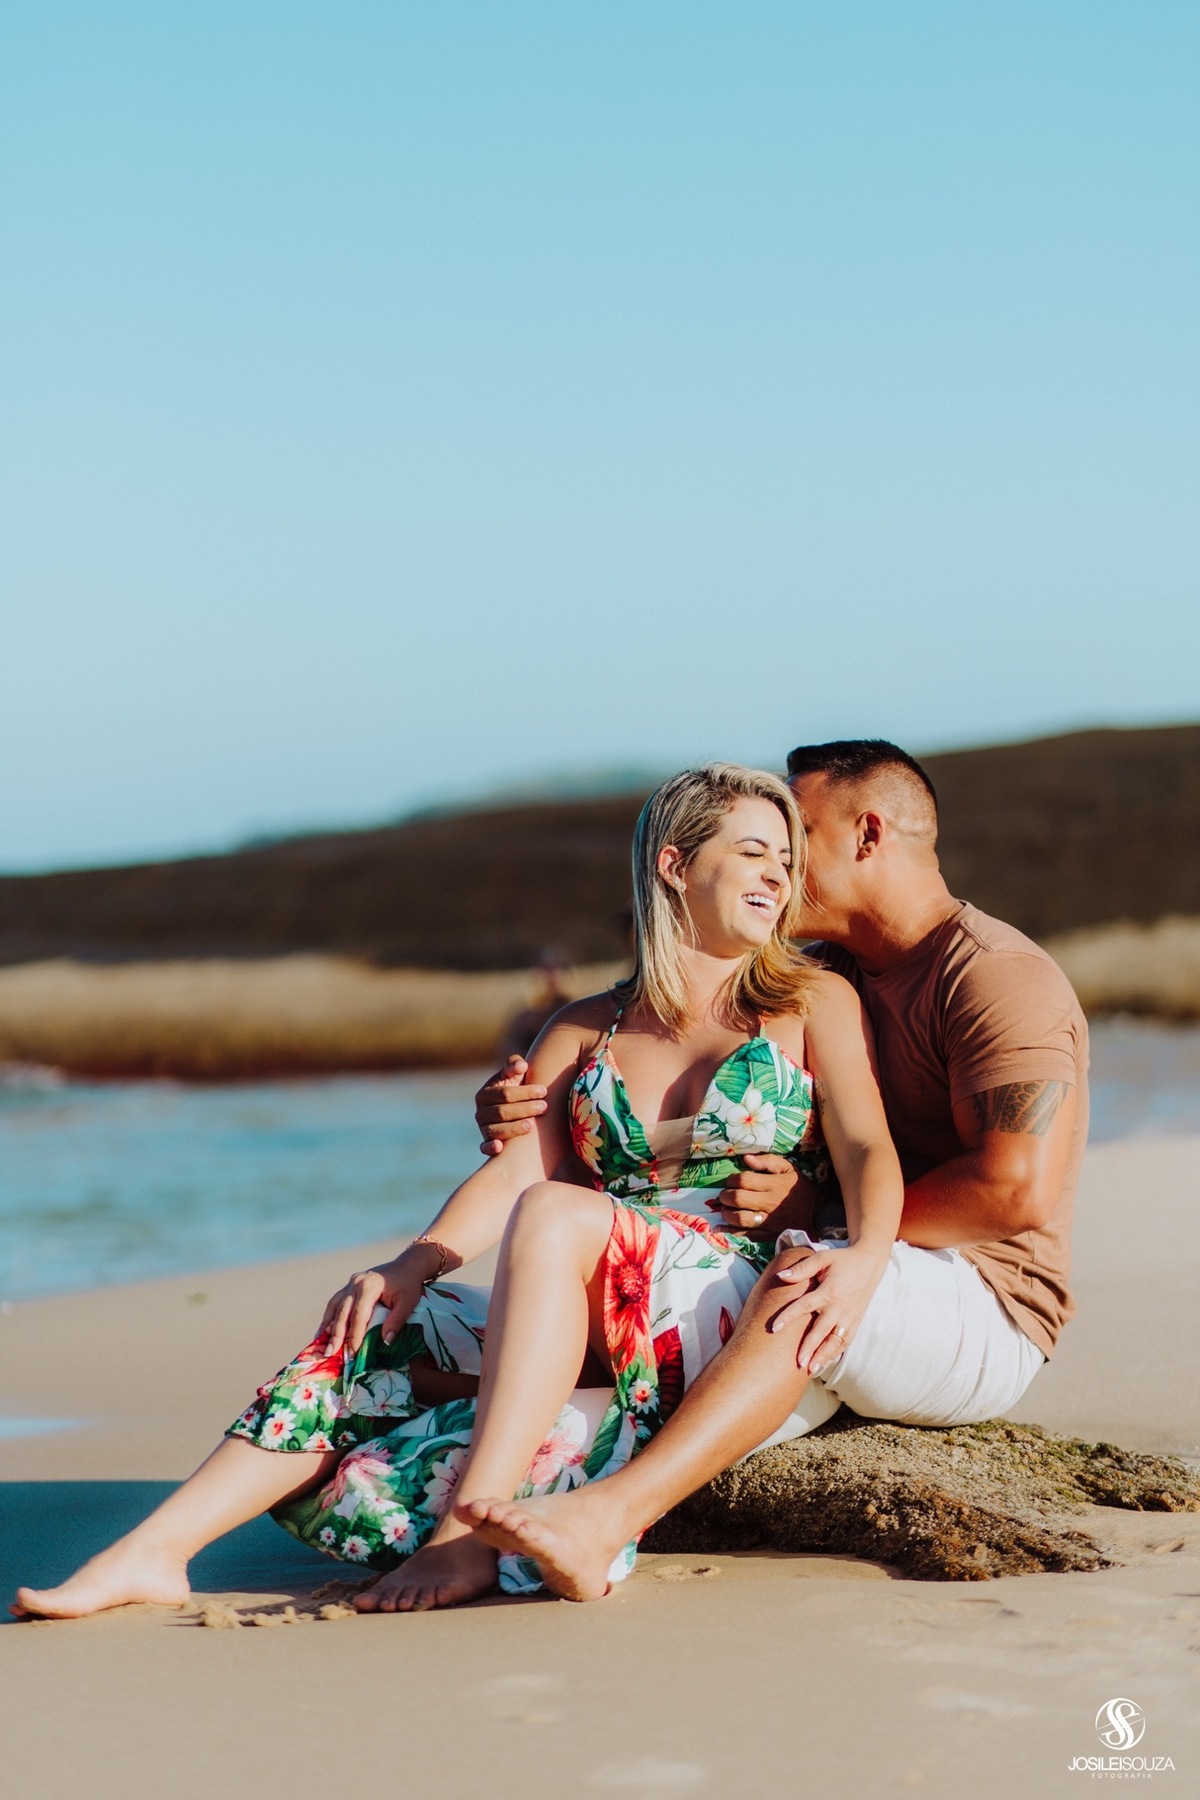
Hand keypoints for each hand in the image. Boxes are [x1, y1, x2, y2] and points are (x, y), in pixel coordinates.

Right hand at [317, 1246, 434, 1356]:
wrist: (407, 1265)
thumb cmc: (408, 1285)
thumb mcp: (408, 1302)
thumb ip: (396, 1321)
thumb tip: (385, 1342)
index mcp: (369, 1287)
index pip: (358, 1316)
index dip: (354, 1336)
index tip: (352, 1353)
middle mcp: (356, 1283)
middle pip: (342, 1312)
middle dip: (336, 1335)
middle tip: (330, 1354)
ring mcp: (351, 1282)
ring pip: (334, 1306)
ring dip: (327, 1326)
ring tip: (320, 1344)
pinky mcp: (349, 1285)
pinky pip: (335, 1302)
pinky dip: (329, 1316)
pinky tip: (324, 1330)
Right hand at [474, 1055, 547, 1155]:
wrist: (513, 1109)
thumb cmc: (515, 1089)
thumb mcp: (512, 1074)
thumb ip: (514, 1064)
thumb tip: (522, 1065)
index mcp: (484, 1094)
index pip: (504, 1094)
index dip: (525, 1092)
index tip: (544, 1091)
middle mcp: (480, 1112)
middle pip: (501, 1112)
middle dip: (524, 1109)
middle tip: (544, 1107)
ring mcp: (483, 1129)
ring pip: (495, 1130)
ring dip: (513, 1128)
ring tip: (531, 1126)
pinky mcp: (486, 1143)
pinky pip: (484, 1148)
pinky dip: (490, 1148)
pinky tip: (500, 1148)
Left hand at [714, 1156, 816, 1237]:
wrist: (818, 1215)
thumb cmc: (800, 1189)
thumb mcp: (789, 1169)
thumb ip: (768, 1161)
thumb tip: (746, 1158)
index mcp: (774, 1185)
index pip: (744, 1180)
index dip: (731, 1179)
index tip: (731, 1181)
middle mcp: (770, 1203)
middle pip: (738, 1199)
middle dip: (725, 1196)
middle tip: (724, 1195)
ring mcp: (769, 1221)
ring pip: (740, 1218)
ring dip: (726, 1213)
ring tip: (725, 1209)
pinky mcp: (768, 1235)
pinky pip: (746, 1235)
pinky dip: (730, 1231)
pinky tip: (722, 1227)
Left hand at [767, 1243, 888, 1373]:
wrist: (870, 1263)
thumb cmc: (842, 1260)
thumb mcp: (822, 1258)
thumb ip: (802, 1269)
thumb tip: (781, 1276)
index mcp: (829, 1291)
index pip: (805, 1306)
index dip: (788, 1317)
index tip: (774, 1328)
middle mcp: (840, 1307)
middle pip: (821, 1331)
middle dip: (810, 1348)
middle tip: (798, 1363)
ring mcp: (850, 1316)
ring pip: (836, 1341)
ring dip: (824, 1356)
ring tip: (811, 1369)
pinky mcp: (856, 1321)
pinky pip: (846, 1341)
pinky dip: (836, 1352)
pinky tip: (826, 1362)